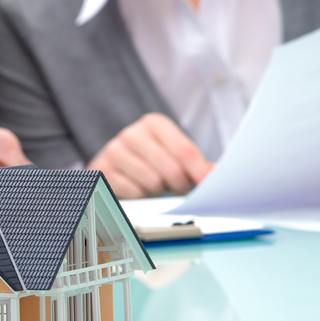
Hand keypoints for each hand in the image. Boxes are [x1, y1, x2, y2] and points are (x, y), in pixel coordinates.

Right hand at [87, 113, 211, 198]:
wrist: (111, 164)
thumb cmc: (148, 159)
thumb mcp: (170, 152)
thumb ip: (193, 162)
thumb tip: (215, 173)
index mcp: (154, 124)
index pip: (185, 150)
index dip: (199, 172)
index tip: (209, 186)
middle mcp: (133, 134)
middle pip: (171, 169)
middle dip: (181, 185)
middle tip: (179, 188)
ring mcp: (115, 151)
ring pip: (153, 182)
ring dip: (160, 191)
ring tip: (157, 186)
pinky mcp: (104, 171)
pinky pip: (135, 192)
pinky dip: (142, 196)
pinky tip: (140, 189)